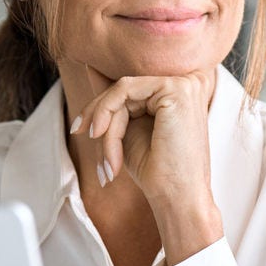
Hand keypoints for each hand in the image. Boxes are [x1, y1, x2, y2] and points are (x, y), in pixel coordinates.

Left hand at [69, 69, 221, 252]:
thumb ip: (115, 100)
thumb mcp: (127, 130)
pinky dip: (107, 115)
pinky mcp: (176, 89)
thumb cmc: (156, 171)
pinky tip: (102, 138)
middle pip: (124, 87)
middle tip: (83, 139)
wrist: (176, 198)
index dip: (100, 106)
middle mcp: (187, 84)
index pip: (130, 88)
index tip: (79, 129)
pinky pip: (124, 91)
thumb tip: (90, 67)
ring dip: (104, 124)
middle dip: (97, 115)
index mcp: (179, 93)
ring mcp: (184, 84)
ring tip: (106, 158)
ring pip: (122, 90)